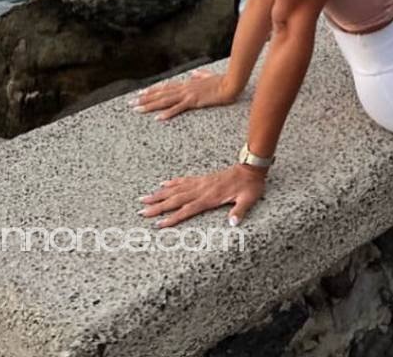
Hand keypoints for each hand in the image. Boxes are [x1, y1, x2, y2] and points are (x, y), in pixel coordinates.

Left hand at [132, 70, 235, 120]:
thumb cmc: (222, 81)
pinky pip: (178, 108)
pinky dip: (167, 113)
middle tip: (131, 103)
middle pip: (161, 93)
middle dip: (145, 98)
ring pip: (165, 100)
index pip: (165, 87)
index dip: (152, 90)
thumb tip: (195, 73)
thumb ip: (201, 75)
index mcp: (187, 84)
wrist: (231, 83)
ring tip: (137, 109)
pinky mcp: (194, 101)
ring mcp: (188, 94)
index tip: (140, 93)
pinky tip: (158, 118)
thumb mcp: (209, 76)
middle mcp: (184, 88)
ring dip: (150, 105)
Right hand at [140, 165, 265, 227]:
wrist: (251, 167)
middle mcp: (202, 190)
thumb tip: (232, 223)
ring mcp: (201, 183)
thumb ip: (239, 211)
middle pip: (176, 200)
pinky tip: (162, 184)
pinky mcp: (202, 178)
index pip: (187, 210)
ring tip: (144, 199)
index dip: (172, 218)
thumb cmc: (250, 186)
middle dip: (157, 207)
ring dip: (160, 194)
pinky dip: (172, 182)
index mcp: (210, 198)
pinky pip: (184, 180)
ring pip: (176, 189)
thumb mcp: (248, 199)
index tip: (158, 225)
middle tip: (141, 212)